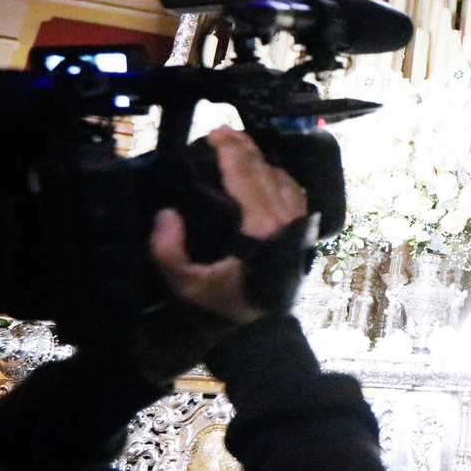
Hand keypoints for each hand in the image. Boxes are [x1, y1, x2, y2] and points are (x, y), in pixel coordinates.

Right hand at [150, 128, 307, 323]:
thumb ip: (166, 250)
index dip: (229, 148)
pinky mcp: (304, 237)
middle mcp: (285, 220)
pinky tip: (270, 174)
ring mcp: (299, 227)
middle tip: (223, 132)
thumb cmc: (223, 312)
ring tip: (242, 148)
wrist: (262, 339)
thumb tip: (166, 214)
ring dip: (262, 160)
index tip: (214, 132)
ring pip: (284, 179)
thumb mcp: (184, 287)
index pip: (245, 173)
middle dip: (244, 147)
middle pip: (265, 169)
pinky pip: (297, 196)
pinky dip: (282, 179)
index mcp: (259, 227)